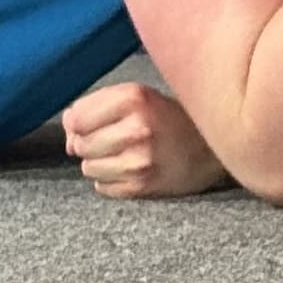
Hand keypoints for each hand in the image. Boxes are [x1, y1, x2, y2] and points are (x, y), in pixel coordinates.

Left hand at [61, 81, 227, 198]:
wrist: (214, 149)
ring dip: (100, 163)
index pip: (76, 118)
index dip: (77, 123)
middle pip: (79, 144)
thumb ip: (101, 105)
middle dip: (88, 143)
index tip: (90, 124)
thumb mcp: (141, 96)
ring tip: (125, 155)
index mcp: (135, 98)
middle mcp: (136, 128)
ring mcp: (138, 160)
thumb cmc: (173, 119)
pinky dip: (111, 180)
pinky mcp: (142, 187)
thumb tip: (68, 130)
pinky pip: (102, 187)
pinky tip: (131, 170)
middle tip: (112, 140)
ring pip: (88, 168)